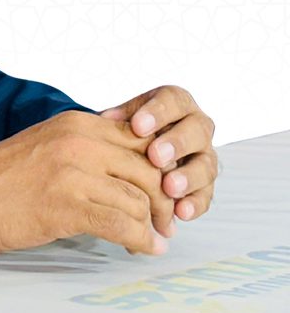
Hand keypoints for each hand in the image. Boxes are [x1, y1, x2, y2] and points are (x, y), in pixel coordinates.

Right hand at [0, 109, 173, 256]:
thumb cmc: (2, 177)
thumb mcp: (49, 145)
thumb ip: (87, 148)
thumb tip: (128, 171)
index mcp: (77, 123)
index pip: (141, 138)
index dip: (160, 167)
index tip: (162, 189)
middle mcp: (80, 141)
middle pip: (149, 169)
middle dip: (164, 200)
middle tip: (166, 220)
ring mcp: (75, 172)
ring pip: (140, 199)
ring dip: (153, 225)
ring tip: (153, 239)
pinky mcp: (68, 205)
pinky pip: (123, 225)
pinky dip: (141, 241)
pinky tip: (143, 249)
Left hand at [99, 85, 217, 227]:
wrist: (135, 154)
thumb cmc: (126, 132)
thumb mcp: (120, 119)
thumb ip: (117, 119)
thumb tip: (106, 120)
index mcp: (175, 104)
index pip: (173, 100)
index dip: (158, 113)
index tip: (138, 126)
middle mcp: (195, 126)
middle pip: (197, 130)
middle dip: (176, 143)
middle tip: (156, 157)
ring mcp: (204, 156)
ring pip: (206, 164)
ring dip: (189, 177)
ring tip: (168, 188)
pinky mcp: (205, 184)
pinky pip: (206, 195)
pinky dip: (195, 204)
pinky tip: (181, 212)